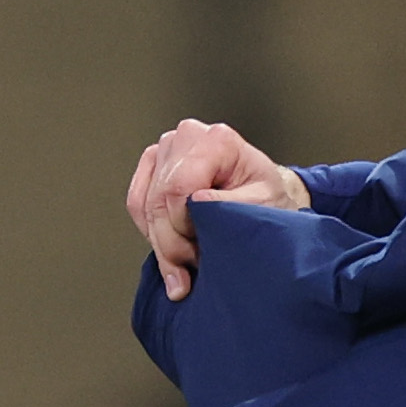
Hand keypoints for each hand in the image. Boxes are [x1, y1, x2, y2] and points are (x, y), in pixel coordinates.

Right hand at [124, 121, 307, 298]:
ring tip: (184, 264)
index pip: (179, 187)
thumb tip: (197, 202)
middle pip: (159, 198)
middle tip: (190, 268)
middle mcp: (188, 138)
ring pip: (145, 203)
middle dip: (170, 242)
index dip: (182, 226)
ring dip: (160, 242)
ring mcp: (167, 149)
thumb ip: (233, 204)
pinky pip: (137, 203)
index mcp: (217, 142)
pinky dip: (150, 231)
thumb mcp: (264, 204)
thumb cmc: (268, 197)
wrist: (265, 193)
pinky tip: (169, 250)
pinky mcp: (154, 164)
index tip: (198, 251)